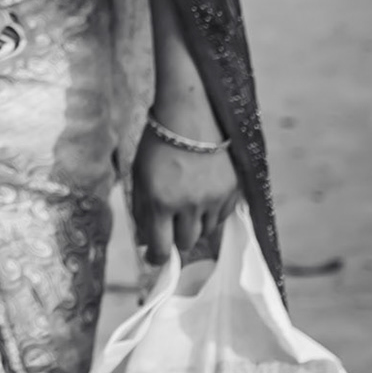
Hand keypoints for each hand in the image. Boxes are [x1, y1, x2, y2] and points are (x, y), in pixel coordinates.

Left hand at [131, 130, 241, 267]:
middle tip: (171, 224)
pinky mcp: (231, 191)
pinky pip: (222, 217)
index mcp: (160, 201)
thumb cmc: (159, 145)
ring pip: (206, 232)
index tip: (155, 257)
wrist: (190, 114)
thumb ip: (142, 210)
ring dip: (195, 224)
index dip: (157, 258)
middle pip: (186, 243)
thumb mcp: (140, 176)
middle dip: (176, 238)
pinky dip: (212, 212)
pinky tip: (202, 192)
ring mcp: (213, 198)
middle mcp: (188, 204)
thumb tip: (146, 242)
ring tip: (187, 200)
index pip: (161, 248)